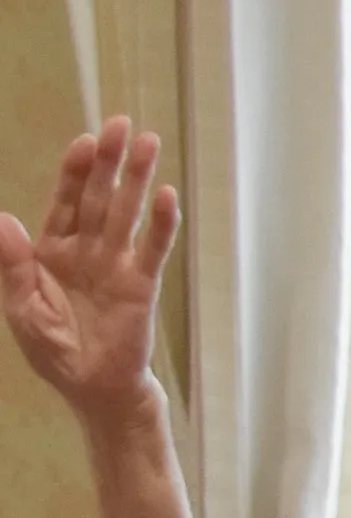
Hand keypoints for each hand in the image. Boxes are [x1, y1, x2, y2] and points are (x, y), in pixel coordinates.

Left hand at [0, 120, 170, 421]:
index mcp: (51, 253)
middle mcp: (87, 251)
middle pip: (99, 197)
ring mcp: (116, 266)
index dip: (74, 171)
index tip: (86, 142)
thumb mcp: (21, 310)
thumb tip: (4, 219)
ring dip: (137, 179)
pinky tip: (167, 197)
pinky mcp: (141, 287)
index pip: (64, 202)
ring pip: (126, 214)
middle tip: (123, 125)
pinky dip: (160, 224)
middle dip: (109, 162)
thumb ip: (12, 267)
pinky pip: (152, 250)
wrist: (95, 391)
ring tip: (150, 144)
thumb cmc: (56, 354)